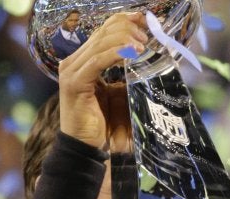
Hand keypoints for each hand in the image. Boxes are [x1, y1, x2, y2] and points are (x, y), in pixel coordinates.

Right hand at [58, 12, 147, 147]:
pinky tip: (132, 52)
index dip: (125, 20)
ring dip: (125, 39)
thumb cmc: (108, 122)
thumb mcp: (123, 92)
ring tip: (143, 44)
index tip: (146, 19)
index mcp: (86, 59)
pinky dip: (116, 53)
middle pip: (103, 32)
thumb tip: (157, 58)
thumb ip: (132, 74)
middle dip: (128, 29)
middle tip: (148, 37)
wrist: (90, 147)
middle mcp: (76, 60)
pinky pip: (97, 60)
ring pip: (101, 42)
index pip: (104, 30)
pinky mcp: (74, 82)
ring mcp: (72, 70)